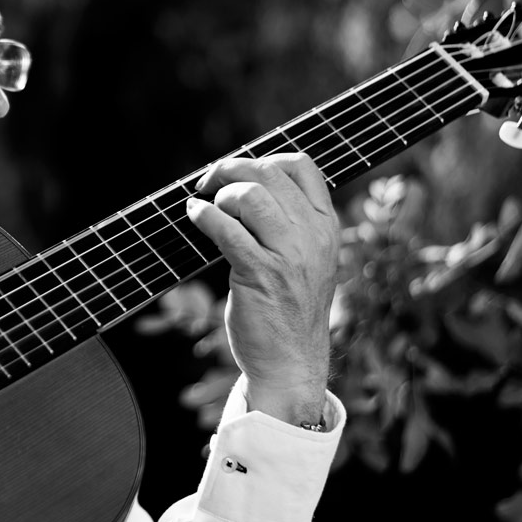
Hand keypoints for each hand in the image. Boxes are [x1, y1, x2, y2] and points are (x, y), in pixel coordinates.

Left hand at [186, 153, 339, 424]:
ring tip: (206, 205)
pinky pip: (225, 228)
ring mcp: (288, 255)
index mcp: (328, 227)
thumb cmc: (292, 310)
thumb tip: (247, 186)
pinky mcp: (259, 273)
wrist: (292, 363)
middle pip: (269, 173)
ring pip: (249, 196)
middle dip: (230, 170)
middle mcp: (313, 236)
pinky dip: (203, 215)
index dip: (264, 158)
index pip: (302, 166)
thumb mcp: (309, 261)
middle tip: (209, 182)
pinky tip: (194, 216)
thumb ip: (292, 225)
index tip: (240, 172)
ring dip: (219, 194)